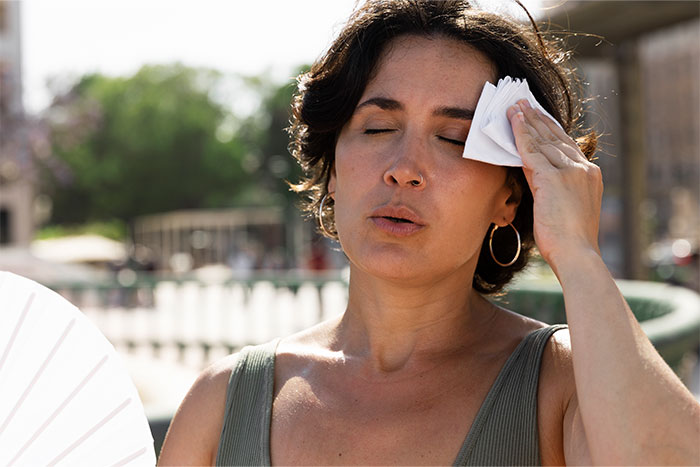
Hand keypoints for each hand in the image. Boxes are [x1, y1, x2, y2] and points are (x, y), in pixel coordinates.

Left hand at [507, 100, 602, 268]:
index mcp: (590, 176)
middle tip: (523, 102)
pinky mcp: (554, 178)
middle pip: (555, 137)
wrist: (577, 254)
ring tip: (514, 106)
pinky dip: (520, 134)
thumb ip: (555, 189)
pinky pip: (531, 151)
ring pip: (543, 140)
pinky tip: (512, 121)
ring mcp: (570, 172)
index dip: (551, 129)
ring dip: (527, 121)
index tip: (539, 115)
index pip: (567, 145)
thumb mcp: (567, 208)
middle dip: (537, 119)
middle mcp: (583, 169)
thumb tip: (537, 178)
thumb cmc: (570, 241)